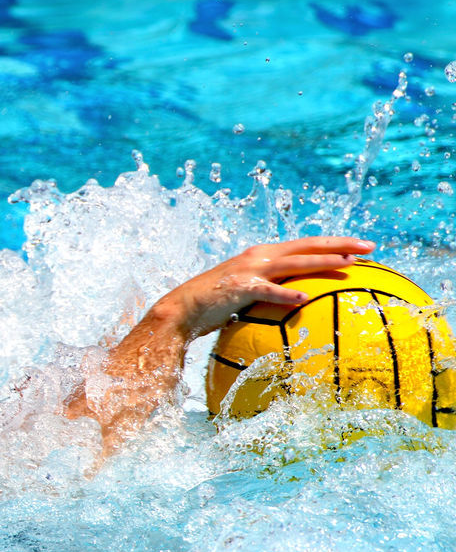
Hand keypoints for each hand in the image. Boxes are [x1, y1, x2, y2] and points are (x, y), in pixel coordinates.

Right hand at [153, 237, 374, 339]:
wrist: (182, 308)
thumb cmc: (214, 305)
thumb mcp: (247, 294)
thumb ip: (270, 291)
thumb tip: (297, 304)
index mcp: (263, 255)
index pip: (305, 244)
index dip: (334, 242)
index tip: (361, 246)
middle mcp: (260, 256)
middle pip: (307, 246)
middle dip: (340, 244)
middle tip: (370, 247)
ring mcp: (250, 270)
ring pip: (294, 262)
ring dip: (323, 261)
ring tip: (349, 263)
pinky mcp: (239, 288)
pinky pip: (268, 291)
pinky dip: (285, 293)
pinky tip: (303, 297)